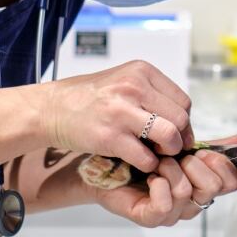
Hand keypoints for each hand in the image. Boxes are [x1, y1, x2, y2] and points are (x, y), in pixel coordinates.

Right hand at [40, 60, 193, 173]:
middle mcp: (134, 87)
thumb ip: (151, 94)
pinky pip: (145, 157)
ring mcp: (121, 112)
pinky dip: (148, 164)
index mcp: (141, 71)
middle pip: (180, 118)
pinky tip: (139, 160)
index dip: (184, 121)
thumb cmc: (90, 98)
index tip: (176, 132)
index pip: (182, 100)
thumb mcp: (124, 81)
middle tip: (169, 147)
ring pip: (169, 135)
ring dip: (169, 150)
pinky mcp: (110, 137)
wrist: (51, 108)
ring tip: (159, 154)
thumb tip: (181, 119)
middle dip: (180, 137)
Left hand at [92, 135, 236, 227]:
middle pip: (215, 187)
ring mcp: (171, 212)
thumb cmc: (141, 156)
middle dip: (197, 164)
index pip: (231, 181)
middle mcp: (191, 201)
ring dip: (171, 170)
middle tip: (178, 154)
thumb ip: (210, 144)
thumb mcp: (179, 146)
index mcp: (202, 184)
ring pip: (188, 192)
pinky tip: (150, 176)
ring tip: (156, 162)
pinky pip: (165, 206)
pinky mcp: (149, 217)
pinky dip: (159, 186)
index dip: (222, 163)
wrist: (103, 164)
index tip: (203, 149)